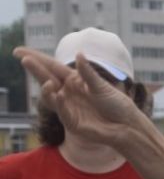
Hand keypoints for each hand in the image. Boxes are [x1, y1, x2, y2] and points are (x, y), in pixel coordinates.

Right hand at [14, 49, 139, 144]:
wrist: (127, 127)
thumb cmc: (117, 106)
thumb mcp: (102, 87)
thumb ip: (88, 74)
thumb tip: (78, 54)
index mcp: (75, 81)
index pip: (53, 67)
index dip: (38, 58)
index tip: (20, 51)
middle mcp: (69, 93)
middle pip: (48, 78)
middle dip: (35, 69)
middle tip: (23, 58)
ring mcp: (69, 108)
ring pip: (51, 96)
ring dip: (46, 87)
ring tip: (46, 81)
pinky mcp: (72, 123)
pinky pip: (62, 111)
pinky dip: (59, 103)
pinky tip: (58, 94)